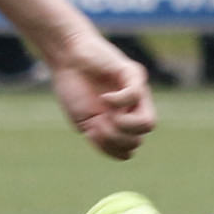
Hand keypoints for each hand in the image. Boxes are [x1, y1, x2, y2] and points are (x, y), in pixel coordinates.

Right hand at [48, 32, 156, 159]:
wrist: (66, 58)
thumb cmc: (73, 89)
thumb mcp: (85, 123)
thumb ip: (103, 140)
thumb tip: (128, 154)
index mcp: (121, 122)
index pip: (130, 147)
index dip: (112, 148)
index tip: (92, 136)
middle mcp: (133, 109)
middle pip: (139, 139)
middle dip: (115, 139)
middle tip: (97, 125)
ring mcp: (136, 92)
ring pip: (147, 124)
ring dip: (123, 126)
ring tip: (105, 115)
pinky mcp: (134, 75)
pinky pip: (137, 97)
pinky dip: (119, 102)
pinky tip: (105, 97)